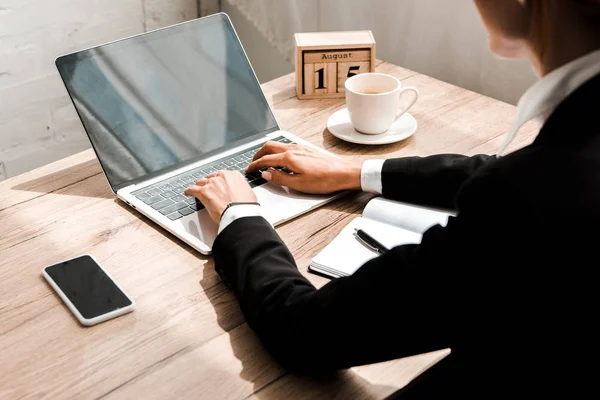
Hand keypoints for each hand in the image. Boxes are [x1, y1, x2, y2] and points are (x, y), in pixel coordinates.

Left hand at [184, 171, 256, 222]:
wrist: (240, 214)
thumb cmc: (246, 207)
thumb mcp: (248, 194)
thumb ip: (241, 190)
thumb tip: (240, 194)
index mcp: (234, 175)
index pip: (223, 175)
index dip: (219, 181)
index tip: (219, 185)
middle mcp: (222, 177)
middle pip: (211, 178)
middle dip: (209, 183)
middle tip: (209, 189)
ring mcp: (211, 184)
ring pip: (201, 182)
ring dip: (200, 187)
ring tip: (198, 190)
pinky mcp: (203, 192)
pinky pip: (192, 189)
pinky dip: (189, 191)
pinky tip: (188, 193)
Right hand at [246, 141, 361, 193]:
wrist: (343, 173)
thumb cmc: (324, 180)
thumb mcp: (298, 184)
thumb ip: (279, 178)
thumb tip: (266, 174)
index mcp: (289, 158)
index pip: (265, 160)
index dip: (255, 165)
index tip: (249, 170)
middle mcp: (293, 149)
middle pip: (269, 147)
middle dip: (258, 154)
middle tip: (253, 163)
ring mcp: (300, 148)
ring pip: (278, 145)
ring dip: (267, 151)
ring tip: (264, 160)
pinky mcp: (307, 150)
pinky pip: (286, 147)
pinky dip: (278, 151)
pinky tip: (281, 159)